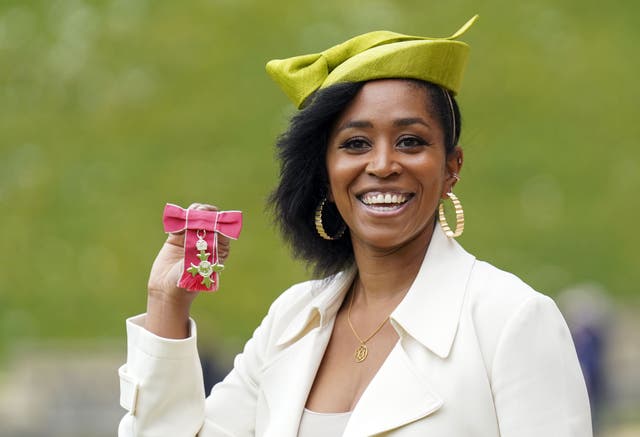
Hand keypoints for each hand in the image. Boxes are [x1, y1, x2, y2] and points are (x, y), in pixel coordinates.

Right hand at [145, 203, 230, 337]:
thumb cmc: (187, 283)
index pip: (224, 230)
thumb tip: (209, 240)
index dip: (219, 221)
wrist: (167, 289)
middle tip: (198, 211)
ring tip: (190, 212)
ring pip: (196, 217)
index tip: (211, 220)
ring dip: (194, 212)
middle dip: (206, 213)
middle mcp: (207, 241)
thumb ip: (203, 254)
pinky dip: (180, 217)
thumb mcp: (199, 269)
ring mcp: (192, 237)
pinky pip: (180, 221)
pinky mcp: (177, 236)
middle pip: (211, 220)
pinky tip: (177, 222)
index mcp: (219, 249)